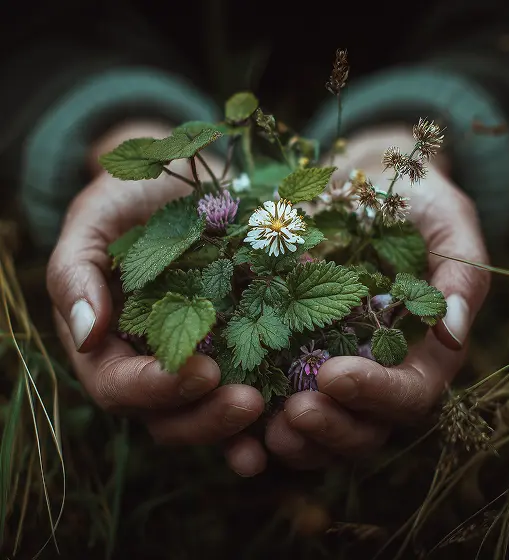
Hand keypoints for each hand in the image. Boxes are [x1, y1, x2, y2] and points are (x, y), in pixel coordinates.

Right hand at [47, 121, 266, 476]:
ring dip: (241, 425)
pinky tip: (301, 403)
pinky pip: (255, 382)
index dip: (156, 389)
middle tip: (247, 403)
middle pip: (169, 418)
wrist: (179, 185)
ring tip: (278, 414)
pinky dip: (275, 401)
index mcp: (109, 343)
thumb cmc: (128, 201)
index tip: (200, 373)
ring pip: (211, 412)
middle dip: (206, 419)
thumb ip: (76, 274)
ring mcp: (198, 358)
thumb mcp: (93, 224)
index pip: (120, 387)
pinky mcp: (238, 344)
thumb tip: (88, 335)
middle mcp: (153, 362)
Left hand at [264, 124, 490, 467]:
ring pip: (326, 428)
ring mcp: (337, 368)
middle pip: (367, 427)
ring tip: (266, 428)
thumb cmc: (411, 201)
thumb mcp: (447, 223)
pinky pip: (282, 403)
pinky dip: (263, 423)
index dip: (378, 393)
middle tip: (294, 413)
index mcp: (422, 349)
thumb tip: (452, 332)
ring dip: (299, 439)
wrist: (362, 183)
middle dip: (333, 427)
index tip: (335, 374)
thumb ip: (460, 276)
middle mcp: (380, 369)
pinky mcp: (295, 358)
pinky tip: (239, 418)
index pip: (410, 392)